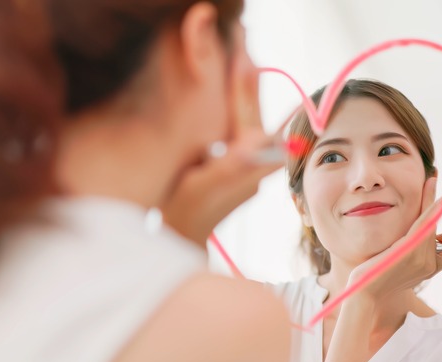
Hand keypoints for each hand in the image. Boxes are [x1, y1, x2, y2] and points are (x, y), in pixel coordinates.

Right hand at [160, 30, 284, 245]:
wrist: (179, 241)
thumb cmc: (184, 215)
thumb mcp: (203, 189)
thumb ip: (233, 165)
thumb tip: (261, 140)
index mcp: (247, 162)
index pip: (249, 114)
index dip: (245, 82)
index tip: (242, 52)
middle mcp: (252, 161)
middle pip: (253, 110)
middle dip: (247, 75)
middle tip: (242, 39)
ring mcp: (245, 163)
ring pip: (245, 116)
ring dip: (241, 87)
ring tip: (237, 55)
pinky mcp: (236, 165)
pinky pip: (236, 126)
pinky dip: (231, 104)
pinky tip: (223, 91)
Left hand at [346, 177, 441, 299]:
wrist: (364, 295)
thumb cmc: (376, 280)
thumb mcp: (399, 266)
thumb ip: (410, 252)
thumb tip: (418, 235)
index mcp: (430, 269)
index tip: (440, 220)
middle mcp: (430, 266)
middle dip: (438, 205)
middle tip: (432, 179)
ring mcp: (421, 259)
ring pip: (433, 223)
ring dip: (432, 199)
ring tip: (431, 178)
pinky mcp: (408, 251)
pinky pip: (424, 224)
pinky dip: (430, 206)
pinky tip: (431, 191)